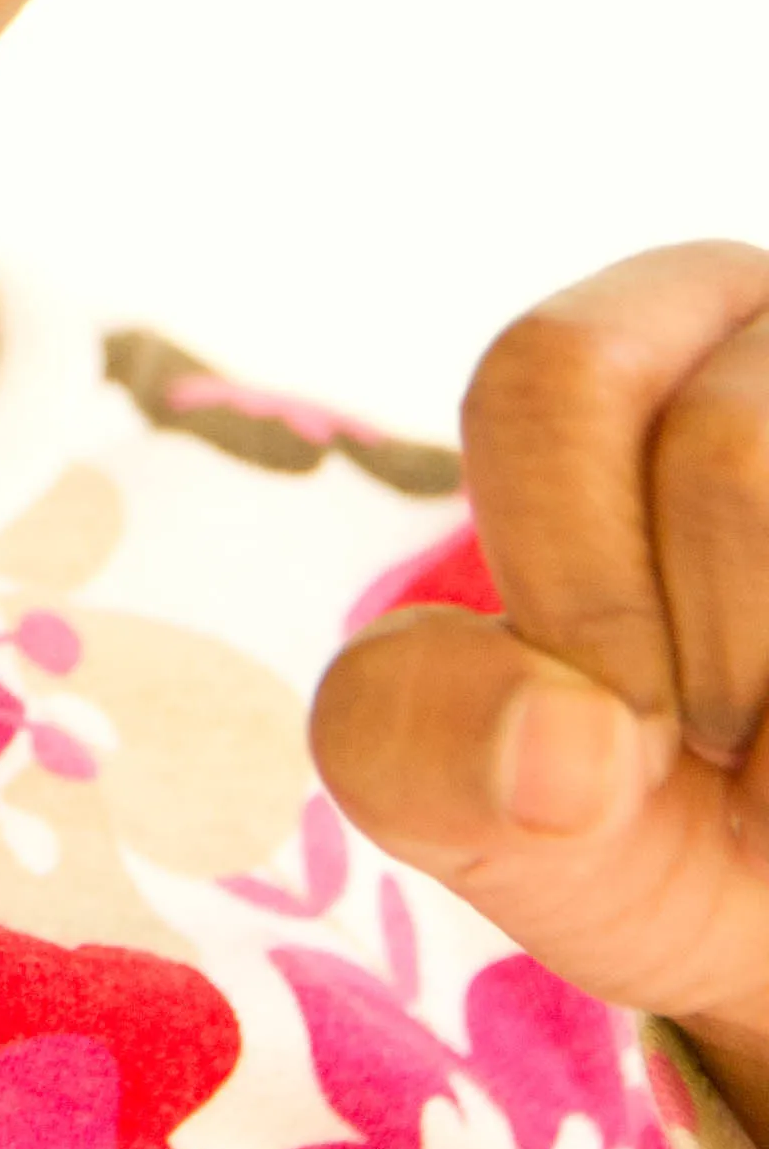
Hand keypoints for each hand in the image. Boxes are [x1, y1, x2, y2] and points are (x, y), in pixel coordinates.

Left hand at [312, 244, 768, 1138]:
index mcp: (641, 336)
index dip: (569, 582)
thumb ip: (414, 738)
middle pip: (733, 449)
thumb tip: (564, 746)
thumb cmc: (634, 812)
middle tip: (716, 750)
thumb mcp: (470, 792)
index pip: (549, 375)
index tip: (608, 724)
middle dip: (703, 652)